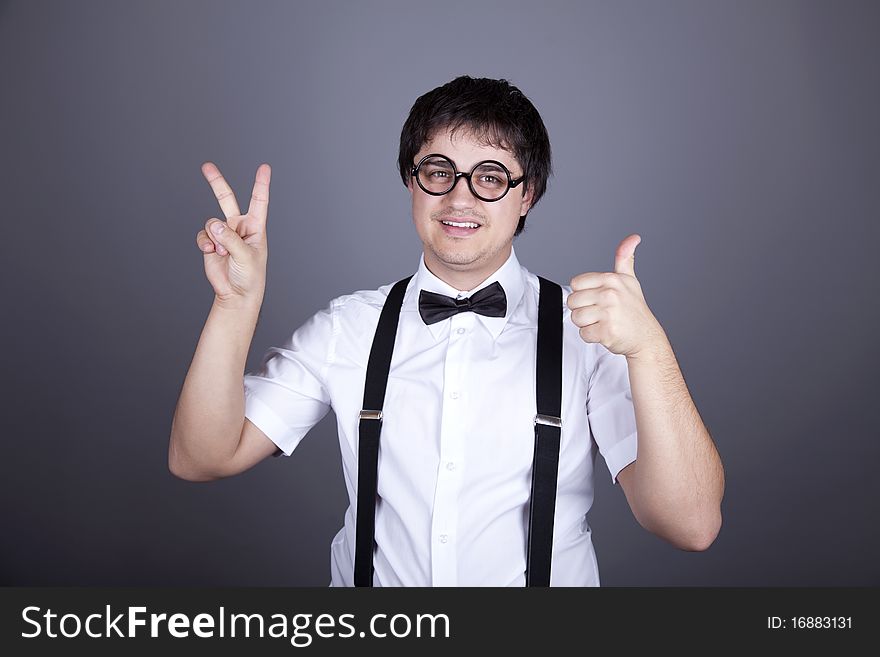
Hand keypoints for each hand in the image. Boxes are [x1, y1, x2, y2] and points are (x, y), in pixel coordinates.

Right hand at [195, 162, 271, 306]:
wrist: (236, 294)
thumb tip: (214, 224)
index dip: (261, 184)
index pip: (259, 201)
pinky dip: (205, 243)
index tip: (264, 168)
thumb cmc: (250, 276)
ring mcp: (223, 234)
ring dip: (214, 238)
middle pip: (226, 199)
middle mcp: (238, 227)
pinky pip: (202, 235)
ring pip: (211, 223)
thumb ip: (230, 239)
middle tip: (206, 166)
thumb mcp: (246, 256)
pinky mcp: (211, 243)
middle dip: (216, 182)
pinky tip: (211, 253)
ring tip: (222, 253)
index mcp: (255, 227)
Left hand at [568, 234, 668, 357]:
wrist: (647, 338)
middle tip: (600, 314)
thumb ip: (625, 258)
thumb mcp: (630, 280)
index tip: (597, 299)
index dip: (583, 294)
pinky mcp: (607, 331)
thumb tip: (634, 238)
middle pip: (573, 301)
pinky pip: (584, 334)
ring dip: (586, 324)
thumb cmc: (635, 310)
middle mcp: (610, 294)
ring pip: (576, 318)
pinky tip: (605, 332)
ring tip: (603, 322)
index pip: (576, 283)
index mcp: (611, 279)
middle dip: (583, 310)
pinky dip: (592, 337)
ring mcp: (609, 312)